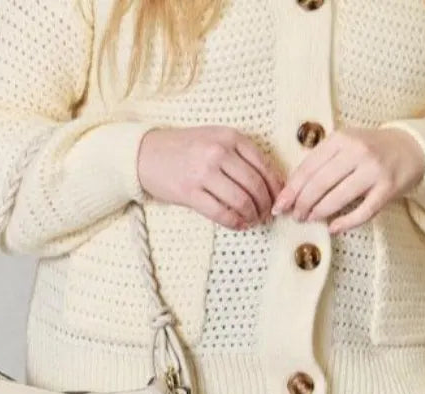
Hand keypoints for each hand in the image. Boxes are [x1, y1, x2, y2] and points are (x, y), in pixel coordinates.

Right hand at [137, 125, 284, 229]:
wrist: (145, 154)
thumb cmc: (182, 149)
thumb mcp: (213, 139)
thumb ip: (239, 154)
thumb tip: (269, 181)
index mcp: (229, 137)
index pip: (264, 165)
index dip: (275, 186)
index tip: (278, 198)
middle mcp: (218, 152)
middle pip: (255, 185)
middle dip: (265, 204)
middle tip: (267, 214)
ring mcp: (203, 173)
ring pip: (241, 200)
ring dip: (252, 215)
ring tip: (253, 220)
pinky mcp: (190, 193)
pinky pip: (221, 213)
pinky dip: (234, 222)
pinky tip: (239, 225)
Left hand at [270, 126, 424, 234]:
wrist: (411, 148)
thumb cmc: (367, 151)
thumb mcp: (342, 147)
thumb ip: (319, 164)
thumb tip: (288, 193)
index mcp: (340, 139)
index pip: (307, 169)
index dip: (290, 191)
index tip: (278, 206)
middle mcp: (357, 151)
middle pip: (318, 184)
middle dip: (301, 204)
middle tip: (295, 216)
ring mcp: (374, 170)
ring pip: (337, 198)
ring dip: (318, 213)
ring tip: (309, 219)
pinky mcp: (388, 188)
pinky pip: (363, 212)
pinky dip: (345, 223)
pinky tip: (333, 228)